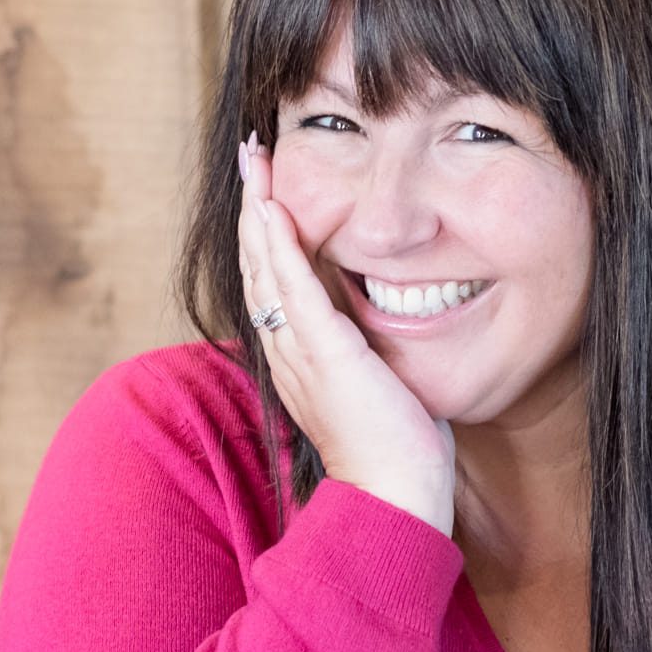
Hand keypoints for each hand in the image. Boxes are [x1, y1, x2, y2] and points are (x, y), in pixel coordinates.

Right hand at [237, 129, 457, 533]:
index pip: (274, 281)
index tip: (269, 187)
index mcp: (299, 356)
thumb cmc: (398, 452)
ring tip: (255, 159)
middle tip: (253, 153)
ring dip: (259, 208)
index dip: (267, 232)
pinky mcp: (323, 356)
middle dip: (255, 204)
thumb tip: (394, 319)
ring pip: (265, 268)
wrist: (395, 499)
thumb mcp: (382, 384)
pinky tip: (273, 207)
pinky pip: (292, 291)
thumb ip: (375, 350)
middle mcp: (287, 351)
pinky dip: (279, 245)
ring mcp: (300, 353)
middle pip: (258, 264)